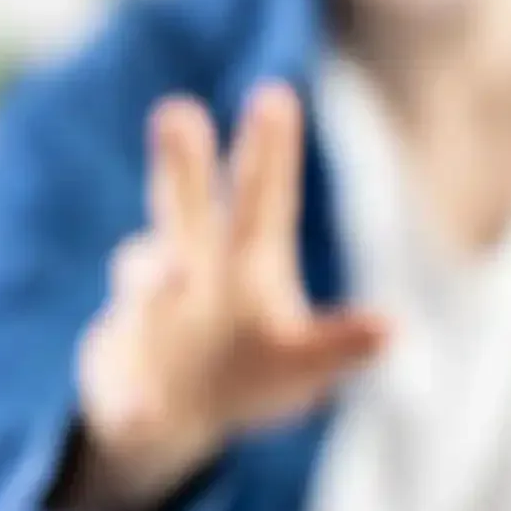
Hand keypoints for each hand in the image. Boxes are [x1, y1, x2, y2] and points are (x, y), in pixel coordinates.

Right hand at [64, 84, 386, 510]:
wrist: (173, 415)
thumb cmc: (249, 368)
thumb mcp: (304, 361)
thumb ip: (339, 345)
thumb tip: (392, 330)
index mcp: (247, 263)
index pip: (262, 198)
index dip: (270, 151)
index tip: (275, 95)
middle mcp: (190, 269)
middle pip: (187, 209)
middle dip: (182, 166)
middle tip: (178, 111)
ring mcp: (146, 315)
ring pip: (144, 278)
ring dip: (151, 272)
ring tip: (173, 278)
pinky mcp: (119, 375)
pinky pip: (126, 390)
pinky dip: (134, 401)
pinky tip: (144, 413)